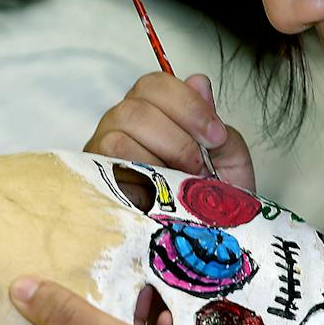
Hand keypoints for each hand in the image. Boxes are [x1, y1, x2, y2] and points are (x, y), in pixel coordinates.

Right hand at [84, 72, 256, 191]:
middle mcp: (122, 124)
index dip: (188, 105)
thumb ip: (216, 122)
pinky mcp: (95, 181)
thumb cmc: (212, 197)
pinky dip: (139, 181)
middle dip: (177, 140)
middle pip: (134, 110)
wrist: (202, 242)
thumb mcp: (228, 159)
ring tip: (181, 184)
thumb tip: (198, 82)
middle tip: (200, 168)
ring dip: (157, 162)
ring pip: (117, 139)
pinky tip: (160, 195)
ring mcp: (102, 152)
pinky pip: (108, 172)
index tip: (216, 137)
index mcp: (152, 108)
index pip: (155, 85)